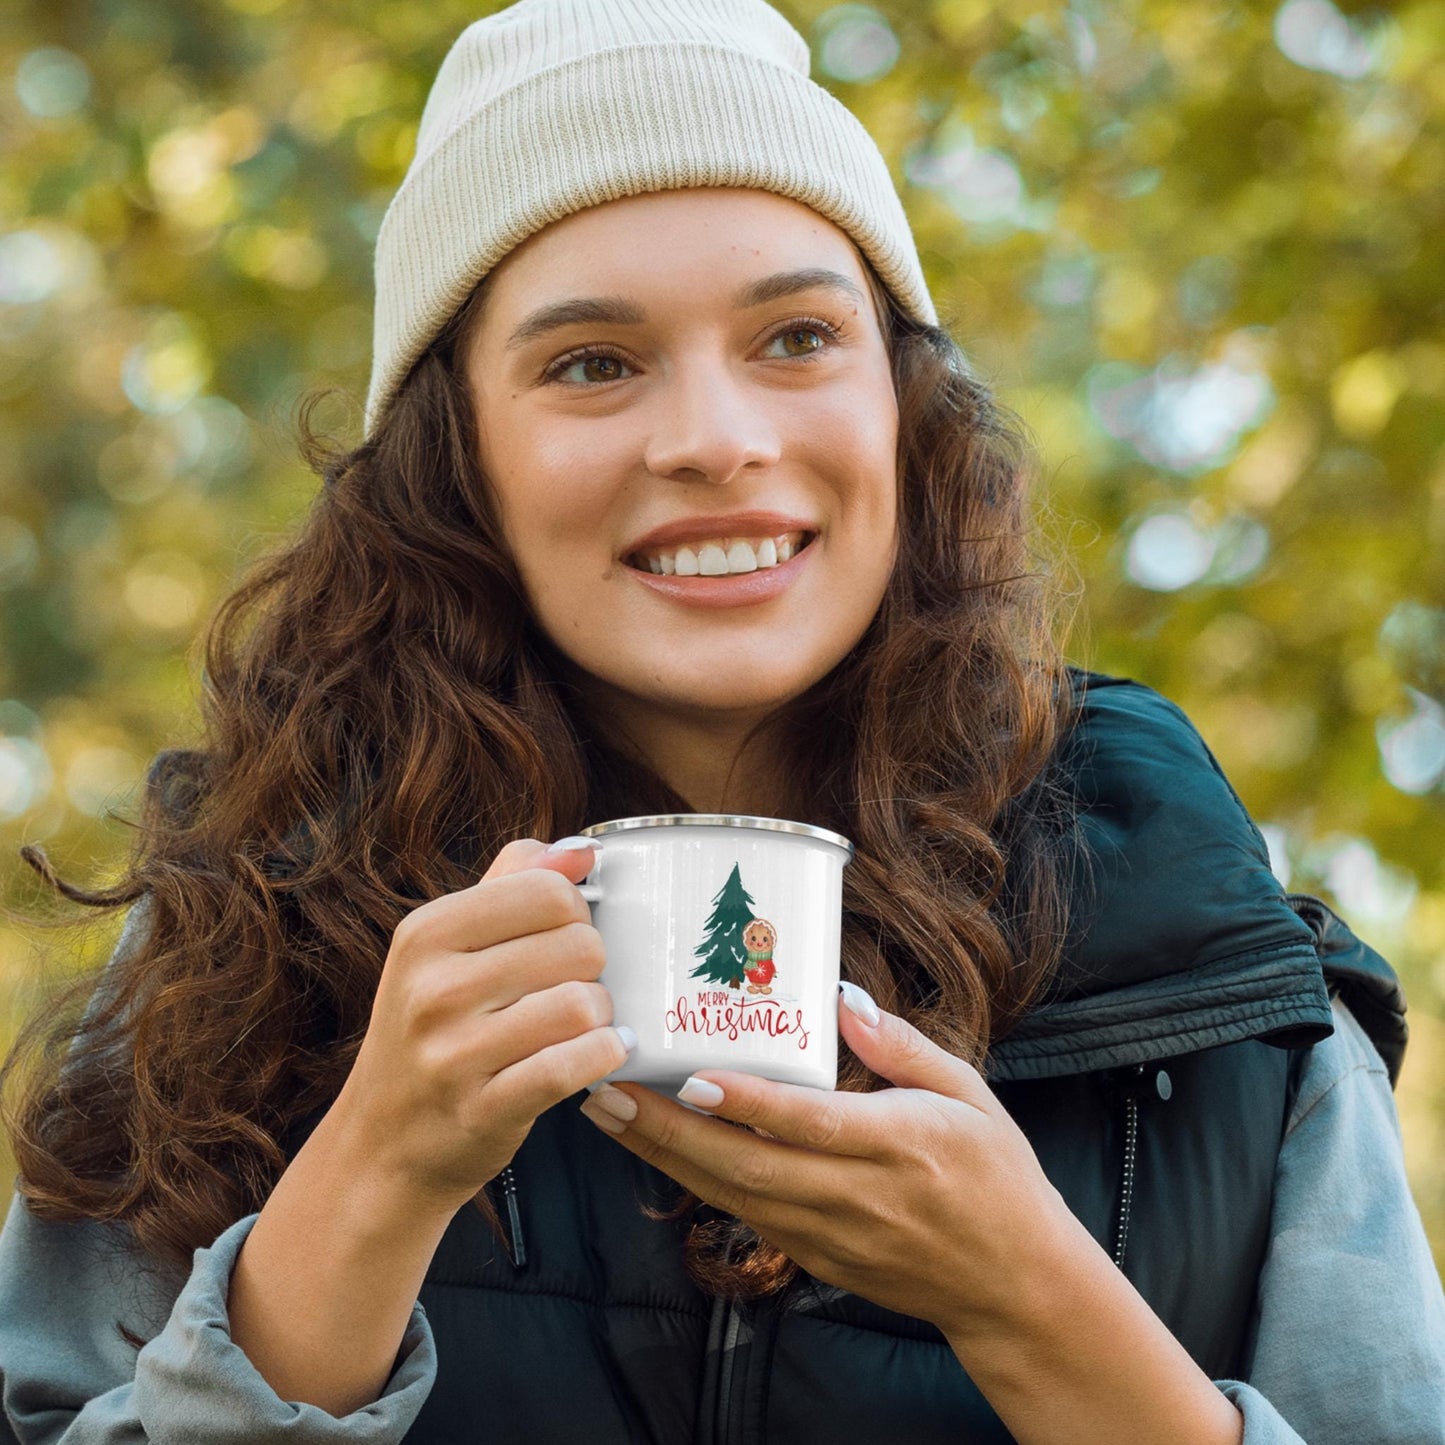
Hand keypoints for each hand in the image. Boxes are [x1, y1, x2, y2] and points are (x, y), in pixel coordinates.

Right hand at [333, 837, 632, 1213]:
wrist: (383, 1145)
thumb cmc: (430, 1032)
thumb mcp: (444, 948)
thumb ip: (511, 884)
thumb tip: (581, 849)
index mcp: (425, 933)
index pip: (547, 891)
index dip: (576, 912)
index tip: (565, 937)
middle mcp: (432, 989)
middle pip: (577, 944)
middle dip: (593, 967)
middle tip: (574, 986)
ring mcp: (453, 1054)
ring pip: (581, 1005)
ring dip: (601, 1016)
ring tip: (585, 1024)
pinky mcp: (483, 1110)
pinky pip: (573, 1067)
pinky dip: (604, 1056)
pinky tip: (604, 1053)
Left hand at [578, 983, 1076, 1340]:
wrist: (1014, 1287)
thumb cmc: (996, 1178)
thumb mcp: (970, 1094)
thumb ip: (903, 1045)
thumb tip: (840, 996)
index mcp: (899, 1145)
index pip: (810, 1124)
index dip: (747, 1103)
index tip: (691, 1077)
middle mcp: (856, 1196)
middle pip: (747, 1167)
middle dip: (669, 1131)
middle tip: (608, 1089)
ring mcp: (831, 1236)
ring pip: (733, 1196)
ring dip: (666, 1156)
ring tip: (611, 1112)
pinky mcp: (816, 1260)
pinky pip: (747, 1217)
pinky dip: (697, 1183)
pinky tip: (658, 1149)